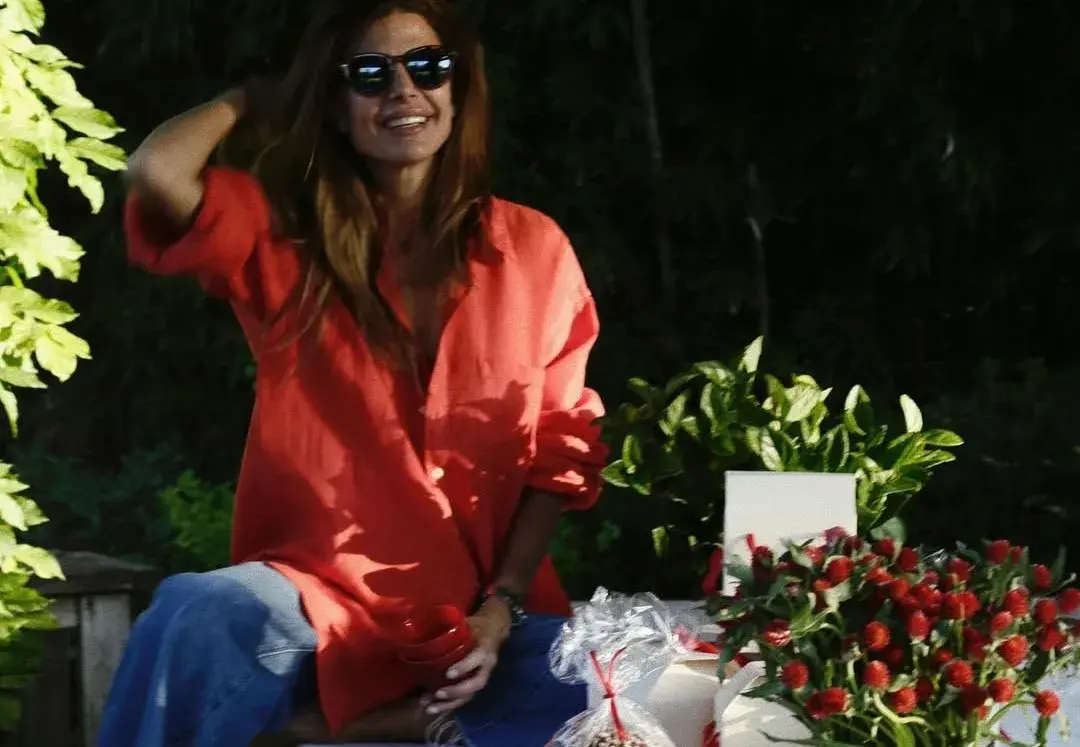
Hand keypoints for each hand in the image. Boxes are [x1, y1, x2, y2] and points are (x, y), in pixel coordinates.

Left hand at [420, 597, 510, 715]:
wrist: (495, 630)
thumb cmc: (477, 626)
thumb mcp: (467, 622)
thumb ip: (450, 627)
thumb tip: (423, 628)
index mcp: (485, 647)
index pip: (478, 658)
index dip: (464, 667)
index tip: (448, 674)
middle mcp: (487, 666)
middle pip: (476, 684)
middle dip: (456, 691)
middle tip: (437, 694)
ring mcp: (482, 676)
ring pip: (470, 695)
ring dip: (449, 704)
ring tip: (430, 708)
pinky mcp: (475, 683)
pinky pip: (464, 697)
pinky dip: (448, 704)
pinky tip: (432, 707)